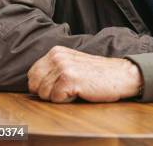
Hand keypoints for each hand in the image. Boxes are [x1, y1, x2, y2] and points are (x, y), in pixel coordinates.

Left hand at [27, 46, 142, 102]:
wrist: (120, 74)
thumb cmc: (96, 73)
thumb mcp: (71, 63)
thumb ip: (53, 68)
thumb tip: (33, 83)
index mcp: (56, 51)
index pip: (32, 75)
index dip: (42, 86)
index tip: (59, 86)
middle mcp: (57, 56)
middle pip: (34, 85)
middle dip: (48, 93)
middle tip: (67, 89)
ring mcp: (62, 66)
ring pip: (44, 94)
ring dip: (59, 97)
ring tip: (76, 88)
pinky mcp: (69, 79)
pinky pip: (55, 99)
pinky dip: (67, 100)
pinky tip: (80, 91)